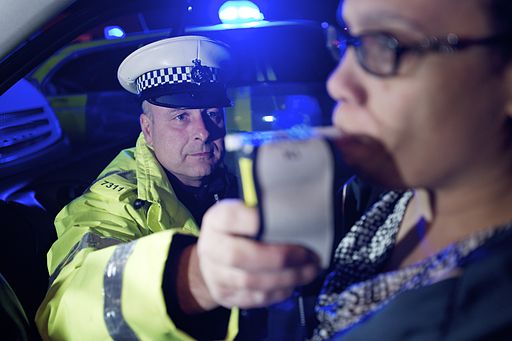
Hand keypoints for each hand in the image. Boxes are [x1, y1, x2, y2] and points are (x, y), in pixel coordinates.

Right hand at [197, 199, 320, 308]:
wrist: (214, 259)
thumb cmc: (237, 231)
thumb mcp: (243, 213)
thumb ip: (263, 212)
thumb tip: (297, 211)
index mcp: (215, 220)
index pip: (231, 218)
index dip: (257, 220)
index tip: (287, 220)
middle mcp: (210, 248)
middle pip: (241, 256)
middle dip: (281, 258)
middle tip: (308, 255)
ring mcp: (215, 275)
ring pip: (252, 281)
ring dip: (287, 277)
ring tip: (310, 270)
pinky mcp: (225, 296)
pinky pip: (256, 298)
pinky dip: (280, 291)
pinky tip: (294, 282)